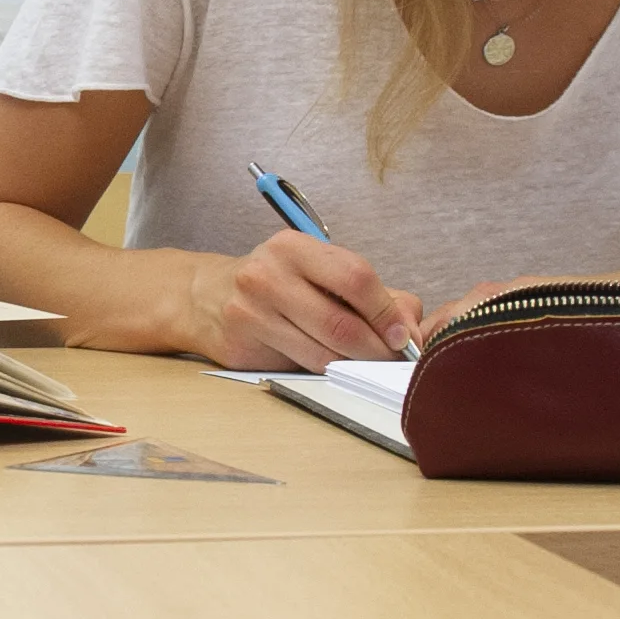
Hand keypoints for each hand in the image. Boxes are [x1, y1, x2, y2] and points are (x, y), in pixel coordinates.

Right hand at [184, 232, 427, 370]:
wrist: (207, 296)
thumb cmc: (278, 284)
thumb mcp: (322, 272)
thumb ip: (375, 295)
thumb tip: (412, 331)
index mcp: (294, 247)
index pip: (355, 278)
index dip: (386, 312)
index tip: (404, 336)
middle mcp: (268, 274)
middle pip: (341, 324)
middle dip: (377, 349)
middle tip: (392, 360)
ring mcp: (250, 311)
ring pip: (323, 353)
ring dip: (354, 365)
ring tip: (365, 364)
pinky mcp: (242, 344)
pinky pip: (300, 367)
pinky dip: (326, 371)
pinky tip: (332, 364)